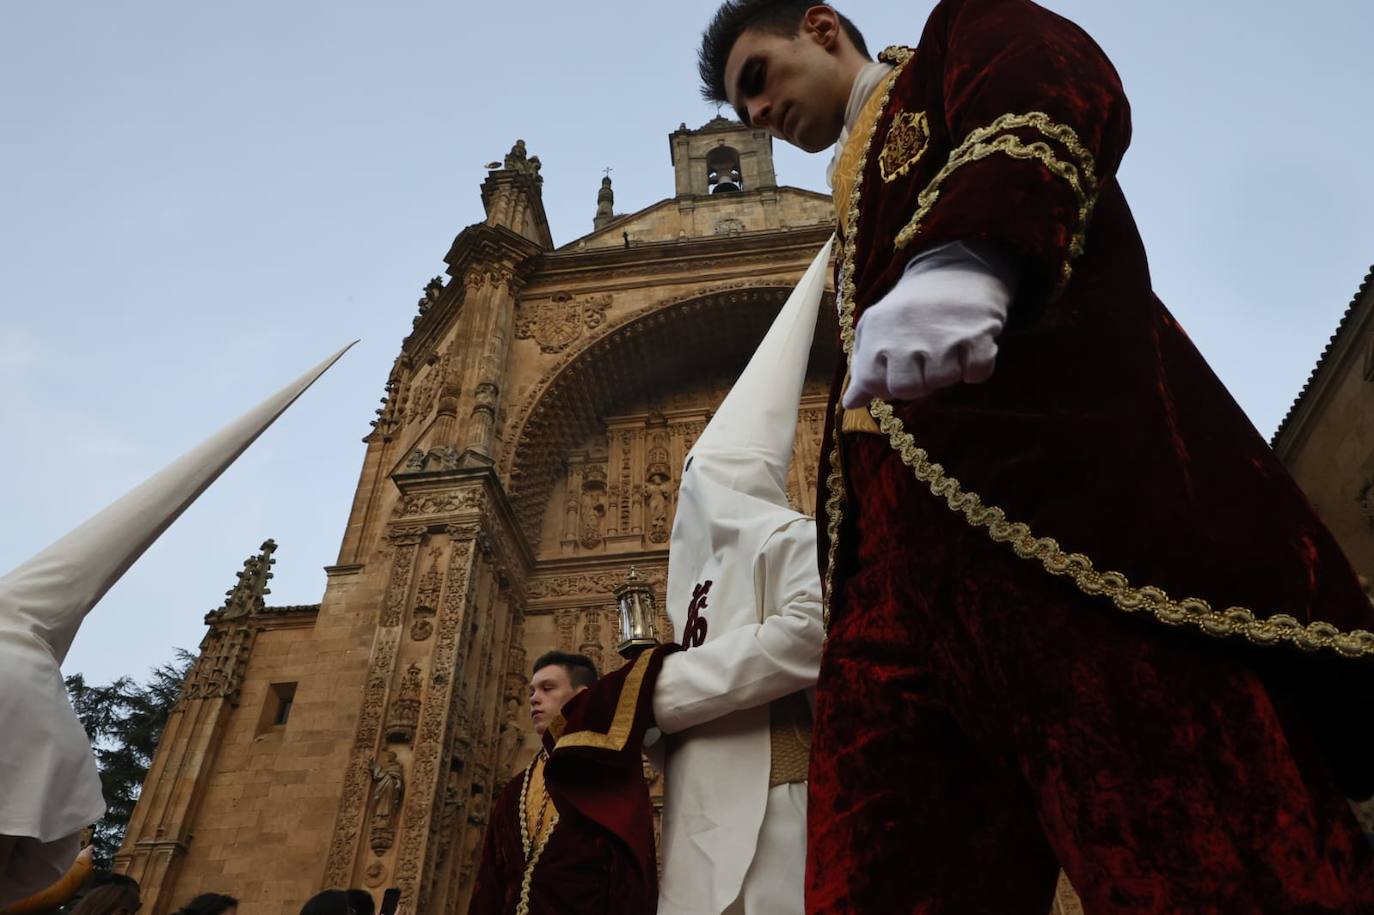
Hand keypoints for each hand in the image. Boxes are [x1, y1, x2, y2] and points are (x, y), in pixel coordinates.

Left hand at [842, 242, 1014, 406]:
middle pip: (907, 389)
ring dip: (948, 373)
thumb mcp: (876, 329)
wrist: (956, 267)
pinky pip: (977, 372)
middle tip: (924, 364)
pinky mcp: (977, 333)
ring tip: (947, 351)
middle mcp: (906, 334)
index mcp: (877, 332)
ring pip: (943, 381)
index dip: (885, 386)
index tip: (896, 372)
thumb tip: (850, 404)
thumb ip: (862, 367)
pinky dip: (976, 369)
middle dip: (918, 384)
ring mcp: (943, 334)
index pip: (872, 383)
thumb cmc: (910, 307)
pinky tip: (969, 351)